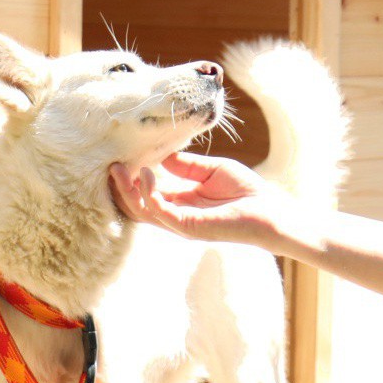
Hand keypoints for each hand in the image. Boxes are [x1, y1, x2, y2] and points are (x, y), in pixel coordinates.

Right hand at [109, 152, 294, 247]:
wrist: (271, 210)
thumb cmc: (246, 191)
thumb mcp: (211, 169)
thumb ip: (185, 164)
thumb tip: (159, 155)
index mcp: (181, 202)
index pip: (146, 194)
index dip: (131, 178)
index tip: (120, 158)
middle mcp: (176, 215)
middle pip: (136, 205)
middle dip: (121, 187)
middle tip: (112, 165)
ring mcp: (180, 223)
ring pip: (141, 212)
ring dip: (128, 190)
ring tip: (122, 168)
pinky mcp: (189, 227)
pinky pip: (159, 212)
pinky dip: (149, 193)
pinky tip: (148, 173)